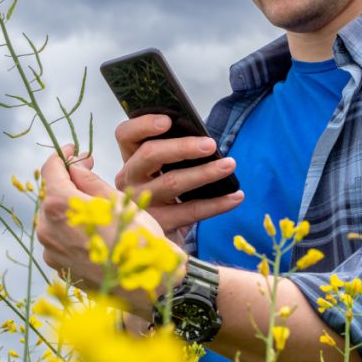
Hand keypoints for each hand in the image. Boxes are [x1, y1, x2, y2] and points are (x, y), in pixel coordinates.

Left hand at [36, 145, 185, 316]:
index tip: (74, 151)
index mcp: (61, 206)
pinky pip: (60, 240)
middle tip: (90, 172)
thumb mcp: (119, 201)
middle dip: (68, 182)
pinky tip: (94, 230)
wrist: (150, 286)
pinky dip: (72, 229)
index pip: (50, 170)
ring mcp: (51, 252)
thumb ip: (90, 182)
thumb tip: (75, 167)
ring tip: (96, 205)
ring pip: (54, 219)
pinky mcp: (59, 268)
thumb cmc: (140, 240)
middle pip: (51, 195)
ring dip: (70, 207)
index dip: (62, 156)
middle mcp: (48, 229)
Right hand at [113, 114, 243, 243]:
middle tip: (210, 144)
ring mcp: (141, 204)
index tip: (168, 120)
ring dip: (205, 172)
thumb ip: (173, 154)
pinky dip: (217, 204)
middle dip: (183, 147)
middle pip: (150, 155)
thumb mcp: (161, 173)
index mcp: (130, 160)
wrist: (157, 242)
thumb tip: (205, 141)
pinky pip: (190, 211)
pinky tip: (235, 196)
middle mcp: (129, 180)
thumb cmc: (166, 195)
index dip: (143, 125)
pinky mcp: (158, 226)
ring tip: (229, 164)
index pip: (125, 135)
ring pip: (173, 182)